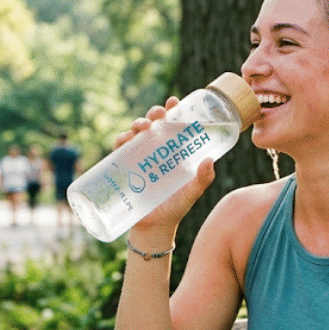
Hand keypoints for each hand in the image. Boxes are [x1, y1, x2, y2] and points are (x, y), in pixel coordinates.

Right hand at [116, 97, 216, 231]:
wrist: (154, 228)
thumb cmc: (175, 208)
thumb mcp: (191, 193)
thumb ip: (202, 179)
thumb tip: (209, 161)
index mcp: (173, 151)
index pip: (173, 125)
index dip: (173, 110)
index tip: (174, 101)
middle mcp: (156, 151)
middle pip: (154, 124)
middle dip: (154, 114)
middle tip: (159, 113)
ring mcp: (139, 158)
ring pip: (136, 133)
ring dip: (137, 124)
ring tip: (144, 127)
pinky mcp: (124, 168)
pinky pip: (119, 150)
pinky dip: (120, 141)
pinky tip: (124, 140)